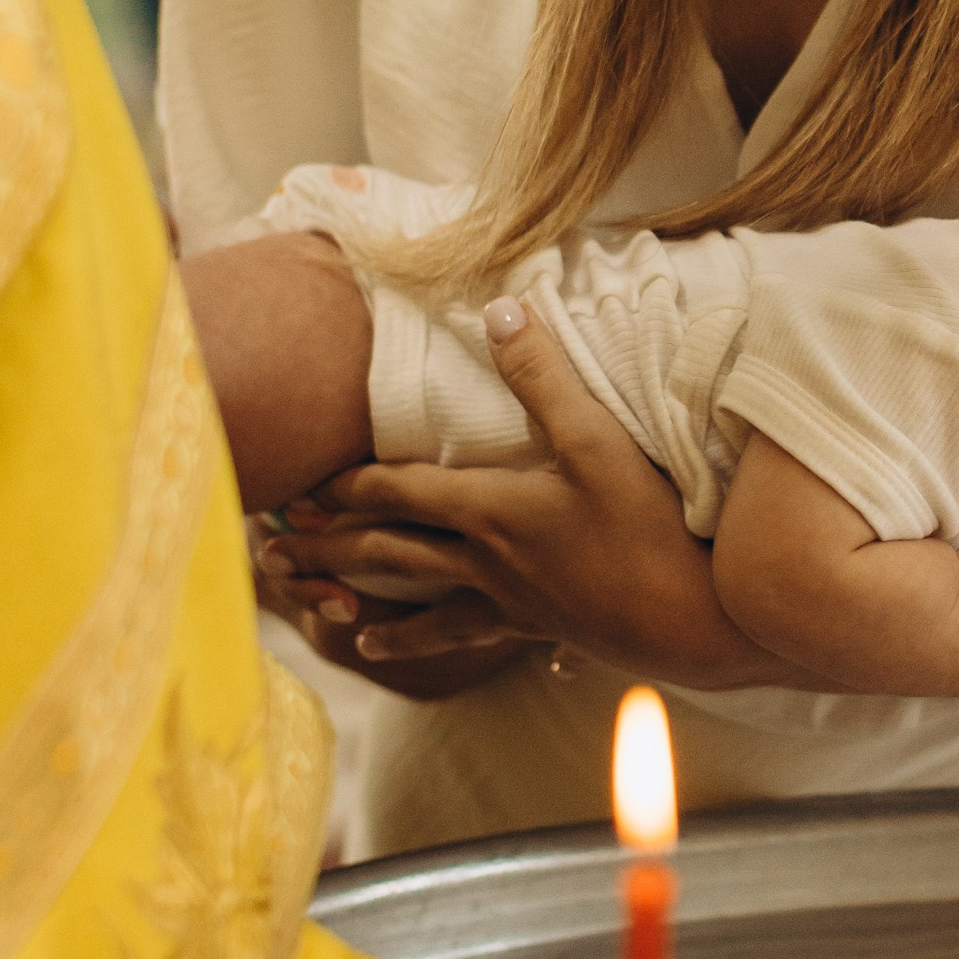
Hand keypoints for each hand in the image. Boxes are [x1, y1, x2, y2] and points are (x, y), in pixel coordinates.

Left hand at [262, 296, 782, 690]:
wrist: (691, 620)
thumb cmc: (648, 529)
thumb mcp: (598, 440)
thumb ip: (545, 375)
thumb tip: (501, 307)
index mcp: (488, 509)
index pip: (394, 491)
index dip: (341, 483)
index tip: (292, 478)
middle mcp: (482, 558)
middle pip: (382, 549)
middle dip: (322, 541)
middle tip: (267, 542)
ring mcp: (503, 598)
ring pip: (406, 596)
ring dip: (348, 592)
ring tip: (303, 598)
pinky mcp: (529, 625)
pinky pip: (452, 634)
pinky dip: (409, 642)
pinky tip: (373, 650)